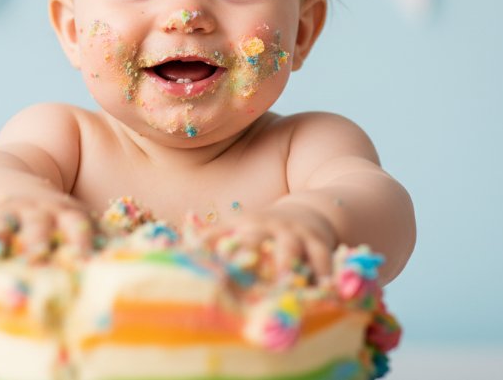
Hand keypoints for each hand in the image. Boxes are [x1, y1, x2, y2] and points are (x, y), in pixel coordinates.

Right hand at [0, 189, 93, 259]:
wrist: (6, 182)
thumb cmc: (50, 210)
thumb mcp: (76, 214)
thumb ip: (101, 233)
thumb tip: (140, 252)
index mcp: (62, 212)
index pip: (75, 223)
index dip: (80, 239)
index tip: (85, 257)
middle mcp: (34, 214)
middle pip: (36, 229)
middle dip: (36, 243)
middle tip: (36, 259)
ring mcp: (4, 216)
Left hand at [203, 203, 337, 279]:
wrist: (308, 212)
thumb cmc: (265, 231)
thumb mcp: (240, 230)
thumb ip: (214, 242)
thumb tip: (179, 254)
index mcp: (241, 227)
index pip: (220, 237)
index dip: (209, 249)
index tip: (199, 266)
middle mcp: (266, 228)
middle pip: (253, 240)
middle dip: (248, 256)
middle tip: (240, 278)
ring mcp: (292, 234)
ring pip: (289, 248)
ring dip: (286, 265)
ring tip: (284, 283)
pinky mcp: (317, 242)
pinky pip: (321, 257)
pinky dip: (322, 273)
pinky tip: (323, 289)